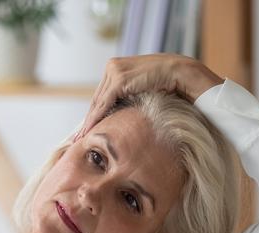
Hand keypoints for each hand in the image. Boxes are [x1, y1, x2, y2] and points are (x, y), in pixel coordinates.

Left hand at [73, 54, 223, 141]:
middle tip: (77, 138)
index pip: (102, 95)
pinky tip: (89, 131)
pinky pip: (104, 103)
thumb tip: (123, 116)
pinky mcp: (118, 79)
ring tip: (80, 139)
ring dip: (89, 122)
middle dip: (88, 120)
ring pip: (98, 102)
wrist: (180, 73)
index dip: (94, 114)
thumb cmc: (167, 84)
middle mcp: (112, 67)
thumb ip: (130, 97)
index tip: (86, 129)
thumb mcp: (143, 92)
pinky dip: (96, 118)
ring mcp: (114, 71)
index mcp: (116, 67)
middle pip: (97, 99)